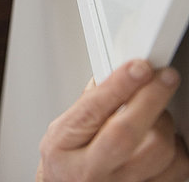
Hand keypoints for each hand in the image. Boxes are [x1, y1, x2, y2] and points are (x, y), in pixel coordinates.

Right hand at [36, 59, 188, 180]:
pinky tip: (163, 142)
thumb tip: (114, 74)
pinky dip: (177, 151)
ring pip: (159, 152)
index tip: (138, 67)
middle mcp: (90, 171)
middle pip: (126, 133)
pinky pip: (177, 171)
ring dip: (164, 126)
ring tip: (155, 117)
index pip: (91, 112)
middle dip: (150, 99)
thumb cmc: (66, 164)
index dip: (118, 86)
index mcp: (63, 147)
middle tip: (164, 77)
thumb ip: (87, 105)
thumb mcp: (62, 132)